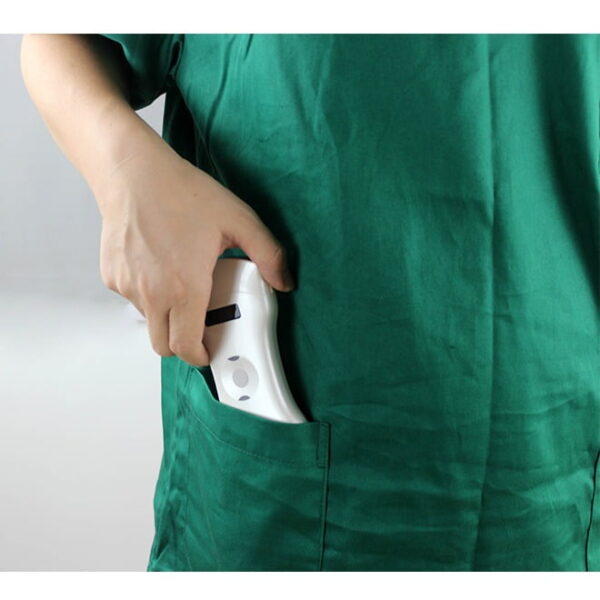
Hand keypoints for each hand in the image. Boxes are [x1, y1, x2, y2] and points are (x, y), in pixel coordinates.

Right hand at [95, 132, 294, 366]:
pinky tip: (162, 266)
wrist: (133, 171)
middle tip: (200, 325)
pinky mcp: (112, 275)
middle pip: (163, 346)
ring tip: (183, 284)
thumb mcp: (239, 220)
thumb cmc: (181, 192)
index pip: (187, 346)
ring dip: (167, 316)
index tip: (209, 351)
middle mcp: (152, 293)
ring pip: (149, 321)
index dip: (200, 356)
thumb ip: (268, 254)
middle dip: (183, 344)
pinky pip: (133, 298)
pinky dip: (148, 294)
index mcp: (185, 287)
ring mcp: (128, 286)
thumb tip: (284, 282)